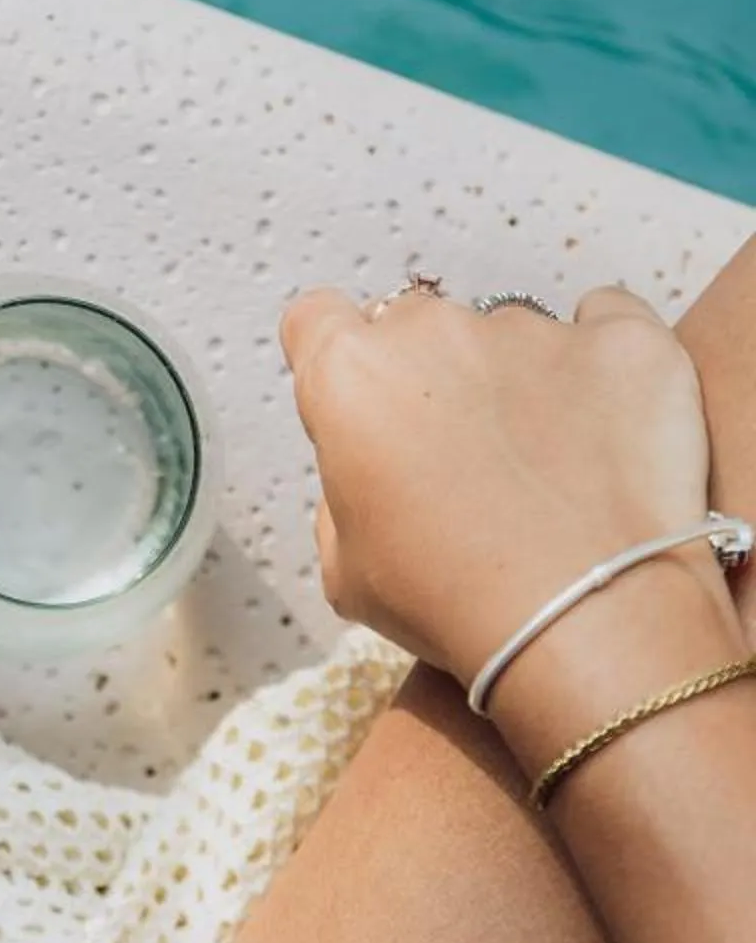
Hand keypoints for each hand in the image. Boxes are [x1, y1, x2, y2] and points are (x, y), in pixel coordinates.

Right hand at [278, 283, 725, 688]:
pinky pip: (608, 323)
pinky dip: (605, 364)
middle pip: (418, 326)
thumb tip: (377, 473)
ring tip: (550, 470)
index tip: (364, 397)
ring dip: (520, 382)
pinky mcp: (624, 340)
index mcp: (352, 379)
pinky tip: (609, 428)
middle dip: (431, 377)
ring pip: (513, 335)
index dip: (337, 358)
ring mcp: (534, 327)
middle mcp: (435, 332)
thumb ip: (344, 492)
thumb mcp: (346, 572)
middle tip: (461, 458)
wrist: (587, 621)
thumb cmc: (455, 605)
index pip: (318, 320)